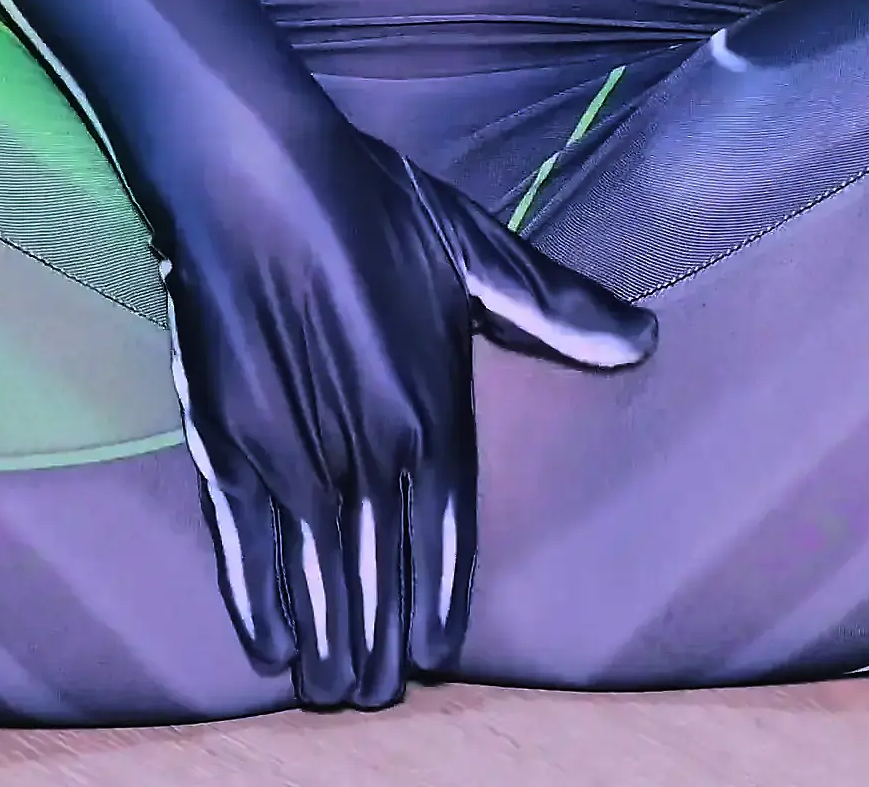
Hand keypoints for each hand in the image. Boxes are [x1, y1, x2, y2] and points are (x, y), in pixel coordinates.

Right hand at [161, 130, 656, 710]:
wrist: (251, 172)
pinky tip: (268, 641)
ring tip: (331, 691)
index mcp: (434, 407)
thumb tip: (642, 340)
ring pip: (319, 570)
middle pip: (381, 571)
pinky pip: (246, 540)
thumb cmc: (364, 204)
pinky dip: (257, 596)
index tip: (439, 651)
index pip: (448, 532)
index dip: (441, 597)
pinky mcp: (226, 437)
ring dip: (328, 636)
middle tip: (376, 695)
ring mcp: (295, 447)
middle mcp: (371, 444)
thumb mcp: (474, 250)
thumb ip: (553, 310)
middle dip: (380, 639)